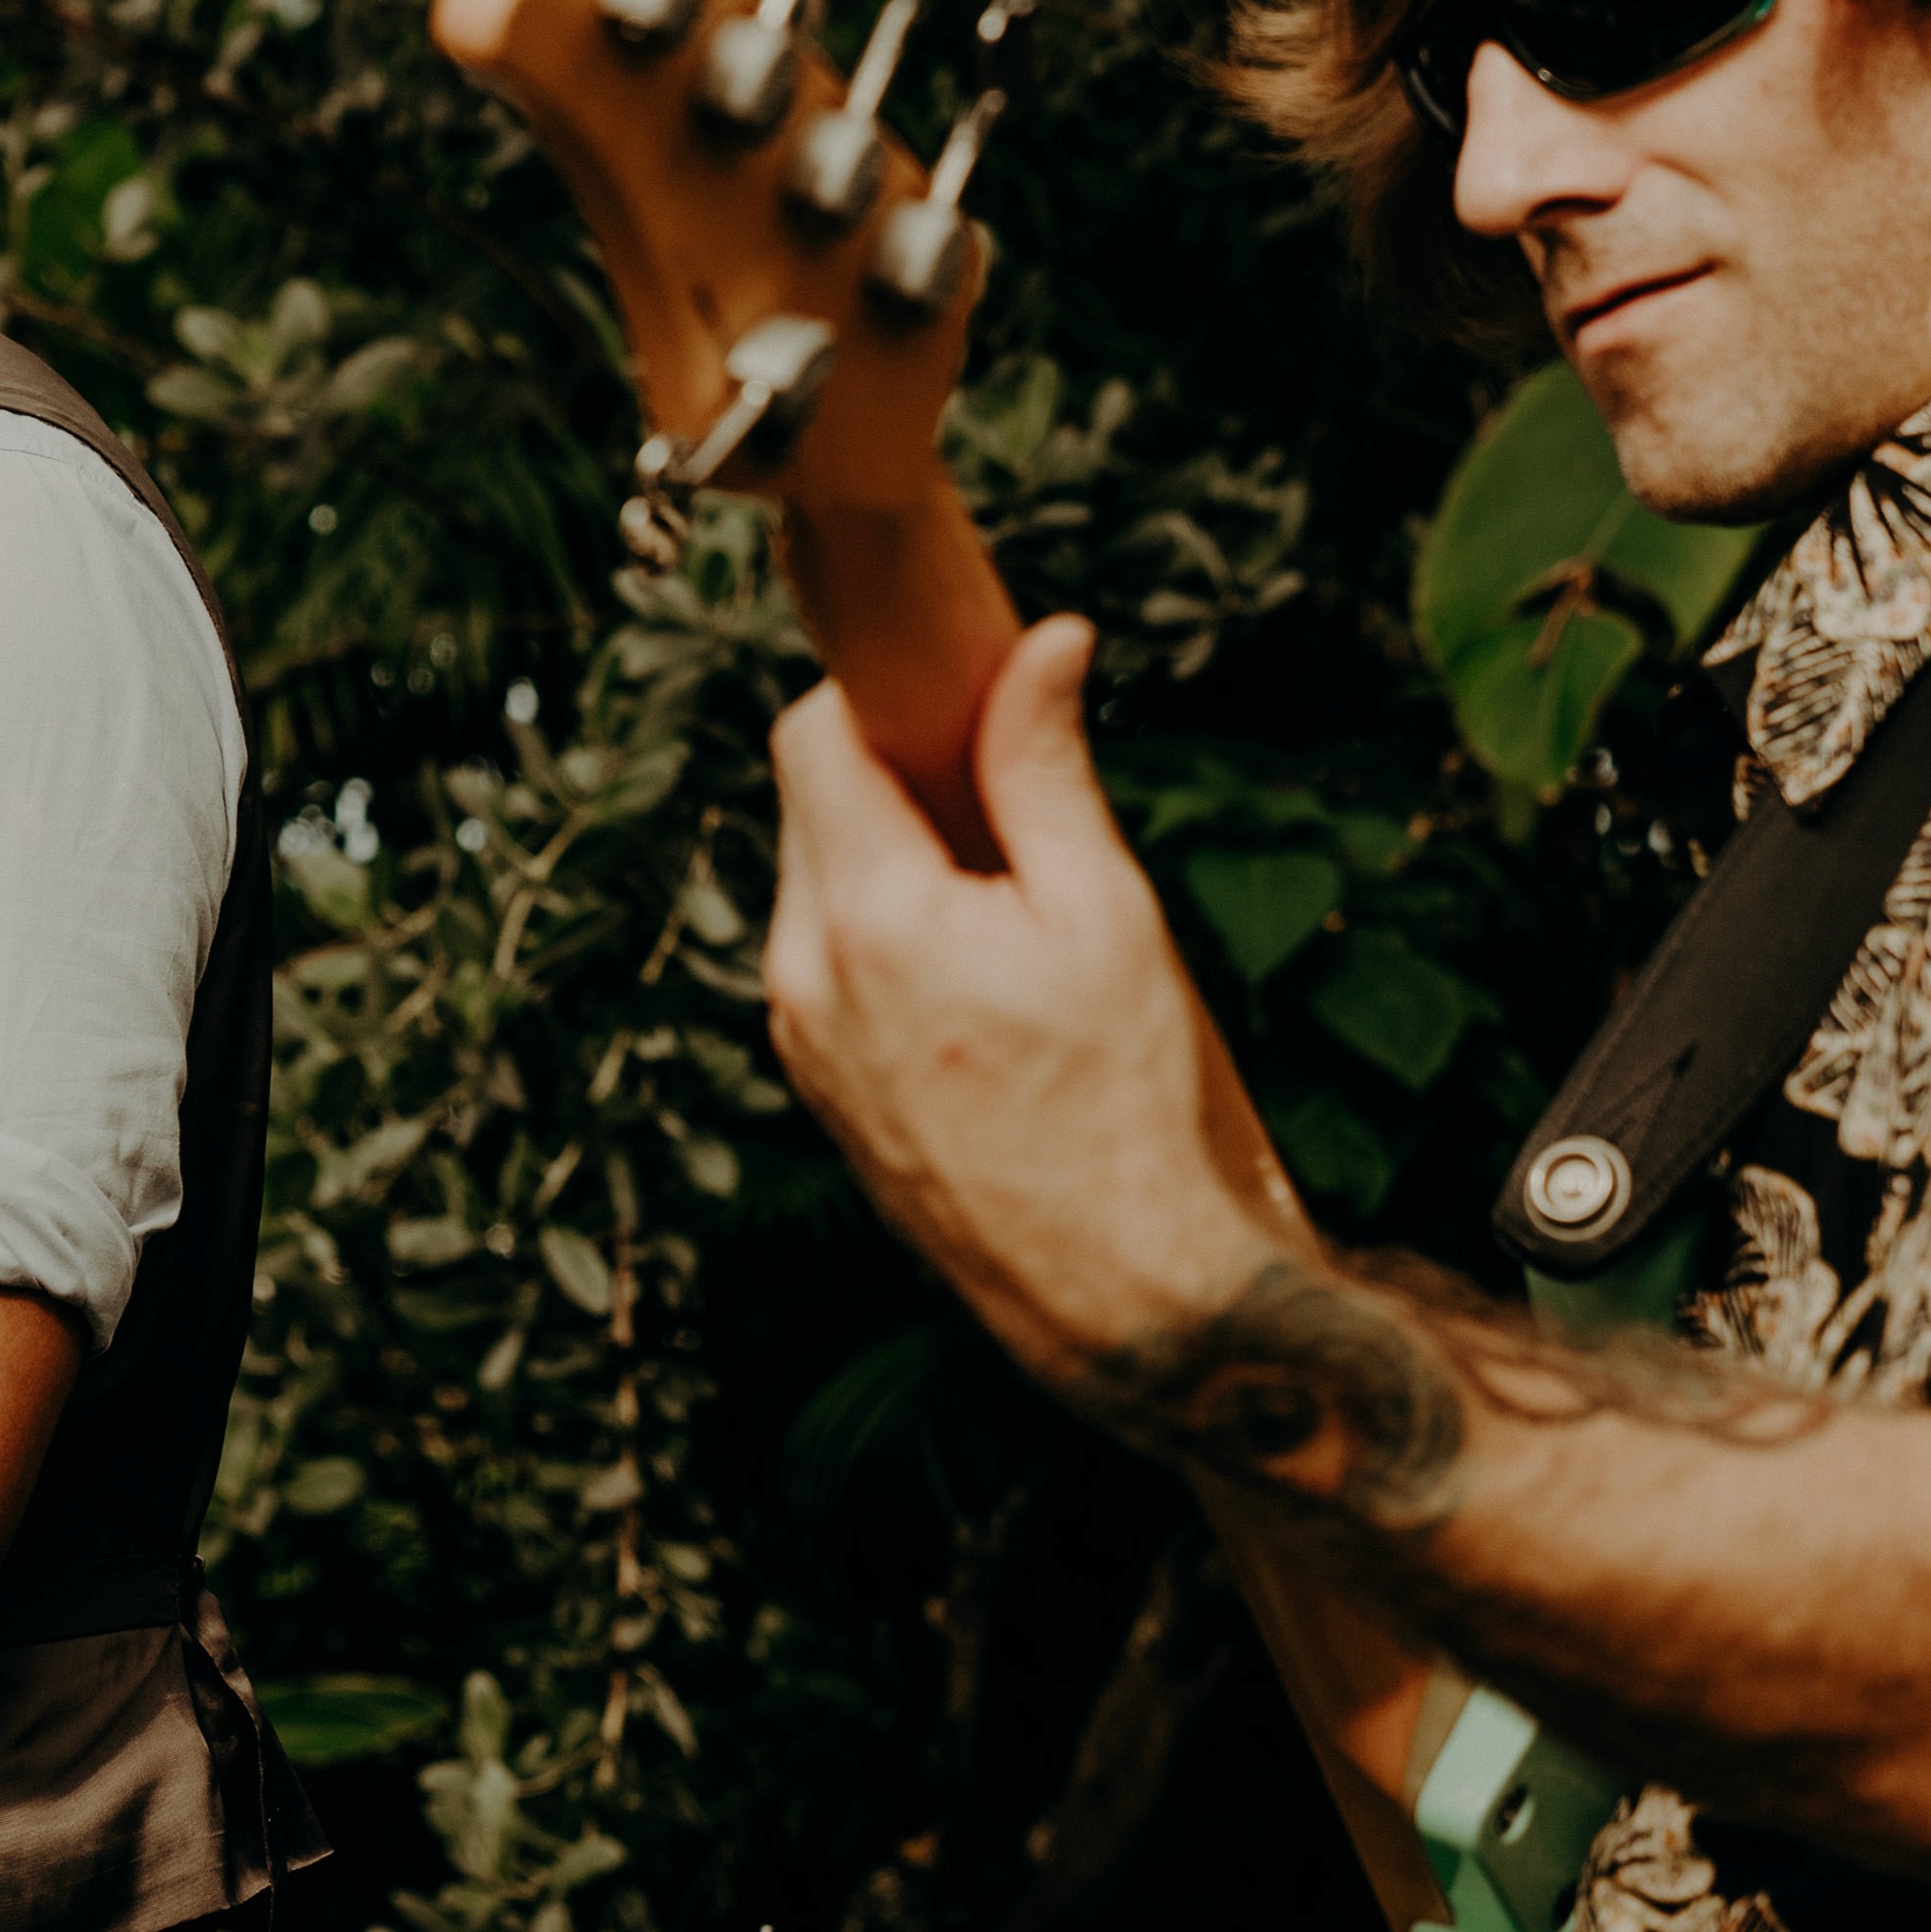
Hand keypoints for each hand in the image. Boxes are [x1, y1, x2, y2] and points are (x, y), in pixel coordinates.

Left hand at [761, 614, 1298, 1389]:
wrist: (1119, 1291)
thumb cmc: (1128, 1103)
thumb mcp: (1104, 911)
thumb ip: (1046, 767)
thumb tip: (1043, 640)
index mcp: (866, 915)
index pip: (814, 734)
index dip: (884, 696)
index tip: (962, 697)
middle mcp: (802, 976)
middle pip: (813, 807)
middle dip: (898, 779)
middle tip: (1010, 802)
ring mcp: (801, 1043)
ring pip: (819, 889)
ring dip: (896, 862)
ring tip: (1009, 906)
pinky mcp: (821, 1090)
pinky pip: (829, 968)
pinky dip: (887, 938)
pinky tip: (981, 978)